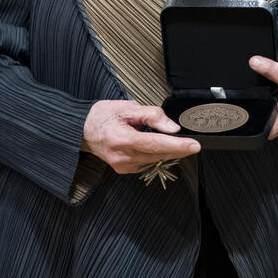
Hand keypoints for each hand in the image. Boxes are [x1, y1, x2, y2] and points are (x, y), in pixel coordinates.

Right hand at [82, 99, 199, 173]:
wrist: (83, 130)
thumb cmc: (102, 117)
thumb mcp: (127, 107)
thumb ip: (152, 116)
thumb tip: (171, 127)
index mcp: (122, 139)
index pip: (156, 144)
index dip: (178, 146)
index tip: (194, 146)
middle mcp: (122, 156)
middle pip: (158, 154)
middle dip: (178, 149)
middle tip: (191, 143)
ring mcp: (123, 165)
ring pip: (155, 160)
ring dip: (166, 151)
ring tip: (165, 138)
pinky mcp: (125, 169)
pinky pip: (147, 162)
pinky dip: (154, 154)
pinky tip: (150, 144)